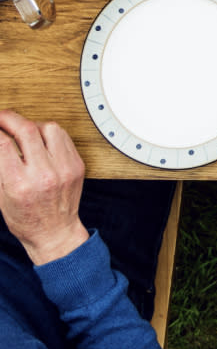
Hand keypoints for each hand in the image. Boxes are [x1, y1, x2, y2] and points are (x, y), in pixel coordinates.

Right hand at [0, 110, 88, 264]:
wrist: (55, 232)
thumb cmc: (25, 219)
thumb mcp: (2, 198)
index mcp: (20, 184)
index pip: (4, 145)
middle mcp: (43, 174)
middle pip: (27, 130)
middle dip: (10, 118)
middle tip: (1, 116)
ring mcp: (64, 167)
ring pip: (48, 128)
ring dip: (32, 124)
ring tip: (22, 129)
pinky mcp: (77, 164)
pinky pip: (64, 137)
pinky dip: (50, 133)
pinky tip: (40, 137)